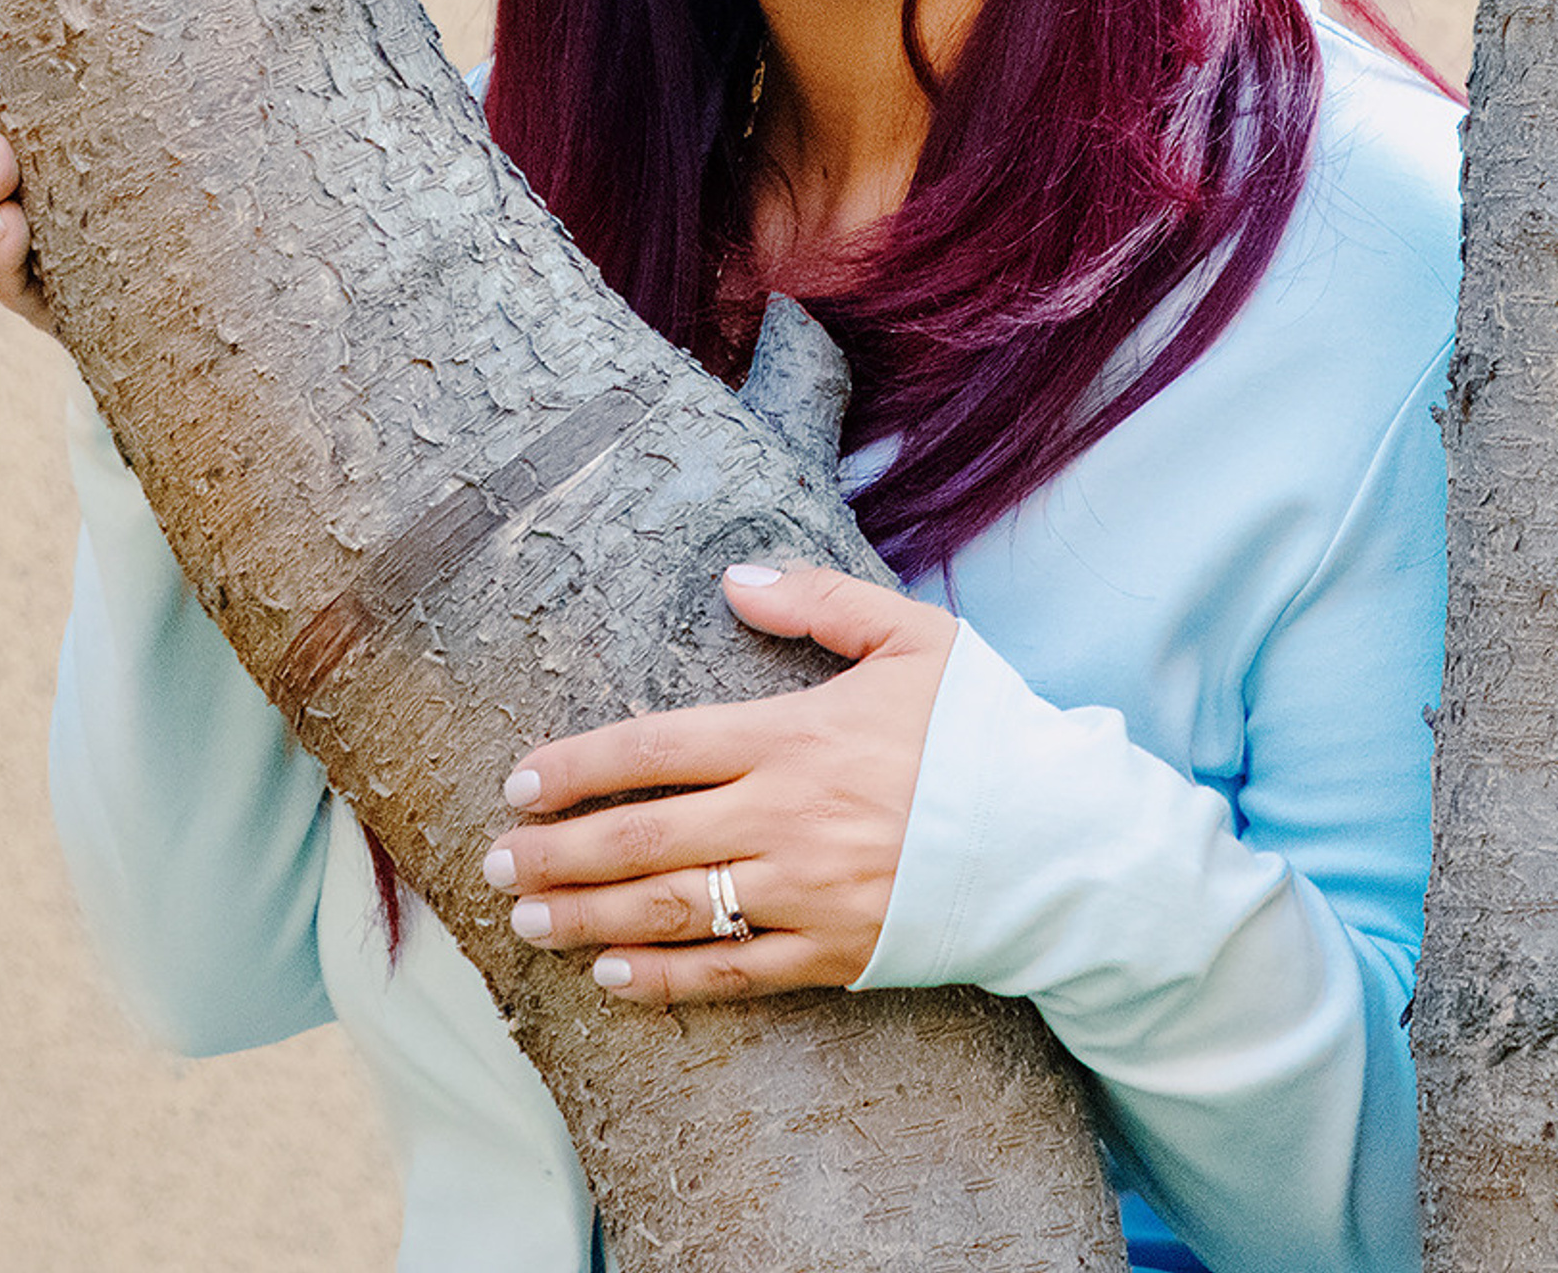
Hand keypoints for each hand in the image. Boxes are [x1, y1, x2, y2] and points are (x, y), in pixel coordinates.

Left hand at [482, 564, 957, 1003]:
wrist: (1061, 837)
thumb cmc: (984, 729)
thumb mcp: (913, 638)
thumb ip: (820, 602)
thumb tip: (733, 578)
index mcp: (796, 735)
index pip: (657, 749)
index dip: (578, 766)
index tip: (522, 782)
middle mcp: (787, 817)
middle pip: (643, 836)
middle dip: (558, 850)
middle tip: (496, 860)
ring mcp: (806, 892)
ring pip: (670, 908)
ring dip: (586, 915)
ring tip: (526, 918)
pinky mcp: (833, 953)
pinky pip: (730, 972)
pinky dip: (663, 978)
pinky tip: (610, 976)